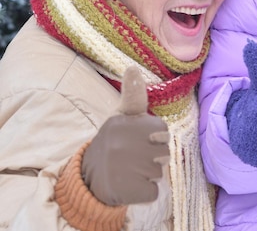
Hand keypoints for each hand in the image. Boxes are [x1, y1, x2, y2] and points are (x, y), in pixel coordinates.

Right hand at [82, 67, 169, 205]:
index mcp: (119, 123)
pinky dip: (146, 191)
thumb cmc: (115, 141)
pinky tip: (129, 185)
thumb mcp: (122, 117)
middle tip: (134, 156)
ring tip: (130, 170)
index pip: (161, 129)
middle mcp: (118, 144)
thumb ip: (133, 95)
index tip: (139, 137)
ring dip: (150, 173)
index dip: (156, 136)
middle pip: (164, 152)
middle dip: (155, 156)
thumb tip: (132, 66)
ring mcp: (120, 169)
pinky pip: (154, 191)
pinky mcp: (124, 191)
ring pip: (160, 171)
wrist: (91, 178)